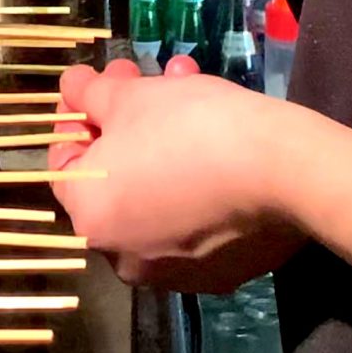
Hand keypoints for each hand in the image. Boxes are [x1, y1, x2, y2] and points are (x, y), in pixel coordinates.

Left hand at [47, 59, 307, 291]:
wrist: (285, 171)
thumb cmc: (189, 128)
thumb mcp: (131, 98)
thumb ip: (90, 94)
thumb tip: (72, 87)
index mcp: (91, 222)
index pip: (65, 162)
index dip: (78, 114)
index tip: (100, 85)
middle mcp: (124, 259)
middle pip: (114, 177)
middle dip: (128, 121)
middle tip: (147, 80)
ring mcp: (176, 272)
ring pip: (157, 193)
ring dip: (163, 142)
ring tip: (189, 91)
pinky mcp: (222, 272)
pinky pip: (196, 218)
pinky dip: (197, 180)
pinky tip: (218, 140)